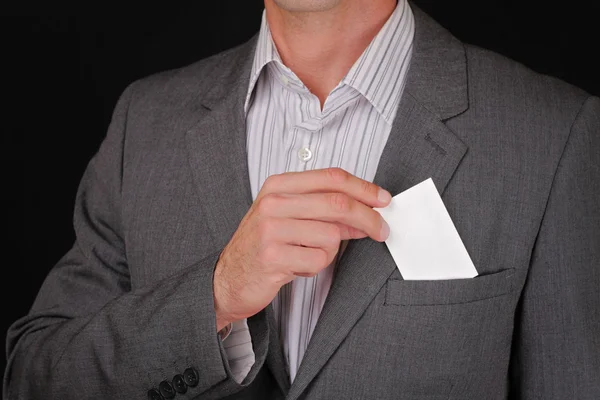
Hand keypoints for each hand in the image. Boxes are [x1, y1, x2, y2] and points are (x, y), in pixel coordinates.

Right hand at [213, 168, 390, 330]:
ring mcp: (270, 229)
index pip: (332, 178)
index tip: (384, 200)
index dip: (364, 188)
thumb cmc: (264, 245)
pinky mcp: (272, 256)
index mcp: (279, 185)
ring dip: (329, 250)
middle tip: (382, 230)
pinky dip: (315, 266)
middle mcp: (273, 202)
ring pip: (330, 235)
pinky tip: (296, 266)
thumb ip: (326, 212)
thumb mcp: (291, 219)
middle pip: (338, 203)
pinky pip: (318, 260)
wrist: (228, 278)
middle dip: (368, 218)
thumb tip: (368, 213)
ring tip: (306, 254)